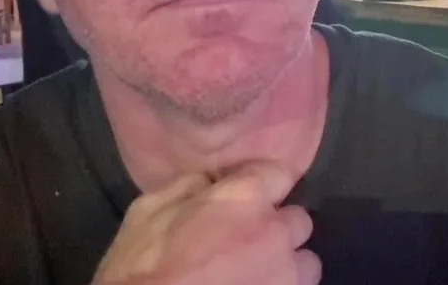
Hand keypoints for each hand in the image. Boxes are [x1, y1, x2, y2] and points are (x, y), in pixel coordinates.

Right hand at [93, 161, 319, 284]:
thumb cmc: (141, 270)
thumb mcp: (147, 213)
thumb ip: (187, 188)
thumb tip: (208, 182)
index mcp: (244, 199)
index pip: (279, 173)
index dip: (264, 183)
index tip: (250, 195)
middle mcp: (276, 233)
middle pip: (298, 221)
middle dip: (277, 228)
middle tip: (249, 243)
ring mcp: (286, 276)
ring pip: (306, 263)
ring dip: (286, 265)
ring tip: (258, 276)